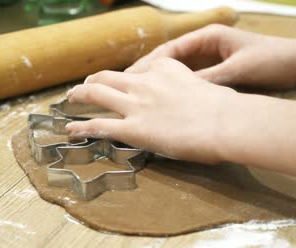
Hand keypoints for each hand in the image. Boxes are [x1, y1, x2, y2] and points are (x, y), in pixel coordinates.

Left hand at [66, 58, 237, 163]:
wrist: (225, 122)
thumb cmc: (225, 108)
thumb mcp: (205, 87)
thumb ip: (189, 90)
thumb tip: (189, 104)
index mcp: (166, 69)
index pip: (139, 70)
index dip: (128, 78)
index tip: (124, 83)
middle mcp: (146, 82)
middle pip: (109, 76)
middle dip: (93, 80)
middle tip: (86, 86)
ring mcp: (136, 105)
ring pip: (96, 93)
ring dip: (79, 95)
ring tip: (70, 99)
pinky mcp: (133, 129)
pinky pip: (99, 125)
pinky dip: (81, 126)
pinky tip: (71, 129)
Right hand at [126, 24, 295, 88]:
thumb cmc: (270, 60)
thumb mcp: (237, 69)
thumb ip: (210, 79)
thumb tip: (180, 91)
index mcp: (208, 37)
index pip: (171, 49)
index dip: (150, 63)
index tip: (132, 77)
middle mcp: (206, 46)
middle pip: (171, 60)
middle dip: (150, 73)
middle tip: (128, 87)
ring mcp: (212, 60)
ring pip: (180, 72)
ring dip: (162, 83)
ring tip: (142, 98)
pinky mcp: (218, 72)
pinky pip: (193, 81)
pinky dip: (180, 90)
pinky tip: (168, 103)